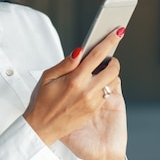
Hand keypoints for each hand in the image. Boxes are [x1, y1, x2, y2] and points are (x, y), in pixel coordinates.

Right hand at [23, 29, 126, 159]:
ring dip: (110, 74)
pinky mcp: (94, 111)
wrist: (41, 128)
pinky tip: (95, 84)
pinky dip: (104, 86)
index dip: (109, 41)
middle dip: (113, 60)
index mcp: (74, 80)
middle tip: (108, 57)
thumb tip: (80, 51)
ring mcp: (92, 102)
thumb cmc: (41, 101)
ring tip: (99, 71)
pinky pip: (106, 94)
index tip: (118, 31)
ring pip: (112, 82)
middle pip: (112, 69)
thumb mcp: (47, 77)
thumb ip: (66, 63)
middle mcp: (86, 91)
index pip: (97, 55)